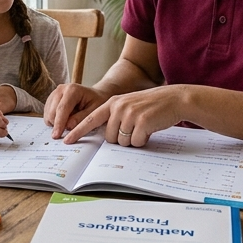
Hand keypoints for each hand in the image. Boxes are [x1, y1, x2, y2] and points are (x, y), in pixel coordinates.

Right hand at [44, 83, 107, 137]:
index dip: (59, 123)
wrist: (95, 95)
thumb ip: (82, 119)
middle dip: (57, 125)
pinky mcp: (51, 99)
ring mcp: (54, 93)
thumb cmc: (97, 102)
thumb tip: (68, 126)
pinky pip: (47, 114)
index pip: (62, 108)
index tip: (57, 136)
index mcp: (73, 90)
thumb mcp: (95, 111)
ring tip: (70, 122)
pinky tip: (65, 119)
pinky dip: (54, 121)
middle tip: (69, 132)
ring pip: (48, 114)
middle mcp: (61, 89)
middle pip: (52, 111)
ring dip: (56, 123)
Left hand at [61, 85, 187, 146]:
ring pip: (122, 142)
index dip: (78, 131)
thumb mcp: (129, 105)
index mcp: (113, 102)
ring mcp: (130, 114)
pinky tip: (150, 129)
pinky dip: (143, 140)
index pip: (91, 119)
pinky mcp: (142, 123)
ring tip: (144, 127)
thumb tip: (106, 137)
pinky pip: (136, 142)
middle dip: (121, 139)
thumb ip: (115, 116)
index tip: (67, 140)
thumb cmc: (152, 105)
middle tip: (135, 128)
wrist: (174, 99)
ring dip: (133, 140)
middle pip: (109, 137)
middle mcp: (119, 107)